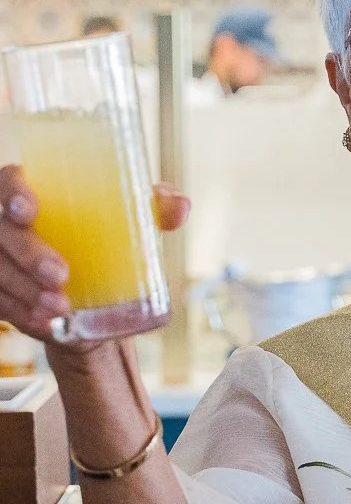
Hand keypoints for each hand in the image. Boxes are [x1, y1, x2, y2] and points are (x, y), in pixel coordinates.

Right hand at [0, 164, 189, 346]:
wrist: (101, 300)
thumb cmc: (109, 244)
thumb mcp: (134, 223)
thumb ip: (156, 208)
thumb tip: (180, 205)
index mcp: (38, 195)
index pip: (9, 181)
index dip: (12, 192)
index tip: (29, 209)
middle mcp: (12, 226)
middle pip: (4, 232)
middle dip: (29, 253)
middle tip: (61, 274)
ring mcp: (4, 261)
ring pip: (0, 270)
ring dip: (26, 290)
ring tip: (60, 306)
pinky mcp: (4, 294)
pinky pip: (0, 303)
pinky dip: (22, 313)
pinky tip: (43, 322)